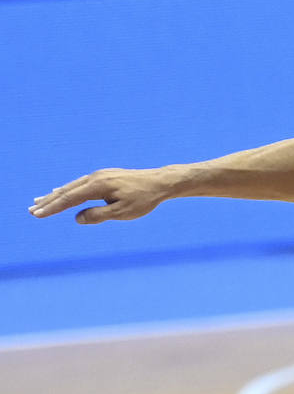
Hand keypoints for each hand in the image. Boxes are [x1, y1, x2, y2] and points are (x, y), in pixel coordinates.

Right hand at [29, 168, 171, 223]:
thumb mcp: (122, 212)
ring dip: (56, 195)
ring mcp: (99, 175)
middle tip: (32, 210)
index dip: (52, 208)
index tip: (37, 214)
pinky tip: (62, 192)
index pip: (69, 199)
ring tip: (41, 201)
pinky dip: (69, 190)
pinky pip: (81, 184)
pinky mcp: (105, 176)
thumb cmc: (144, 199)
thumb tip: (77, 218)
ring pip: (73, 186)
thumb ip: (98, 216)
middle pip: (66, 191)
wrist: (160, 182)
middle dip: (49, 201)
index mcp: (97, 186)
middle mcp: (95, 177)